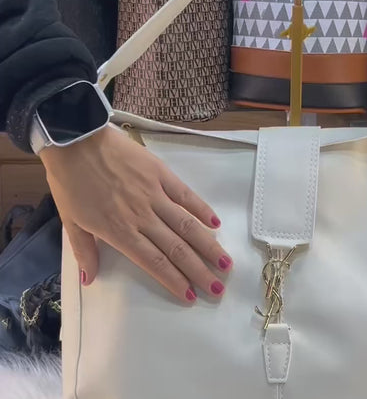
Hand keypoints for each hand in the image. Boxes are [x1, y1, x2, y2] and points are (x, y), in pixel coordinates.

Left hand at [40, 126, 231, 303]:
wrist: (76, 141)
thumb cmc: (70, 182)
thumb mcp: (70, 221)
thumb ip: (84, 251)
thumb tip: (89, 280)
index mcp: (119, 231)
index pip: (154, 261)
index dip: (173, 281)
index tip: (190, 296)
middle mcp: (142, 217)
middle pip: (177, 248)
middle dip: (199, 271)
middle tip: (218, 287)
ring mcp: (155, 194)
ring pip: (187, 225)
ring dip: (208, 245)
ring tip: (226, 262)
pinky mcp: (161, 174)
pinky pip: (186, 195)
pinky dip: (202, 209)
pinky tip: (216, 223)